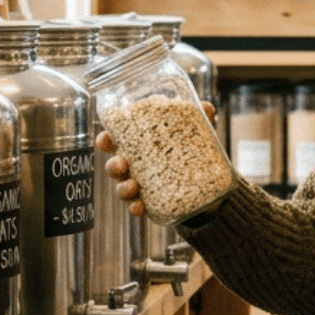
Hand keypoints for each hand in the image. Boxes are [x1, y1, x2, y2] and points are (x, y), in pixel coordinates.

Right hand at [97, 101, 218, 216]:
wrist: (208, 189)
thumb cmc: (194, 153)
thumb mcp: (198, 135)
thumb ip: (201, 121)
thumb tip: (207, 107)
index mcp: (141, 146)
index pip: (116, 141)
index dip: (106, 140)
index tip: (106, 139)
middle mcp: (137, 167)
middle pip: (115, 165)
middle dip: (113, 165)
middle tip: (122, 163)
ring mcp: (142, 187)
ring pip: (122, 188)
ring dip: (123, 188)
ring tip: (132, 187)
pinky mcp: (152, 205)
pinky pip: (138, 207)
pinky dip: (136, 208)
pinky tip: (140, 207)